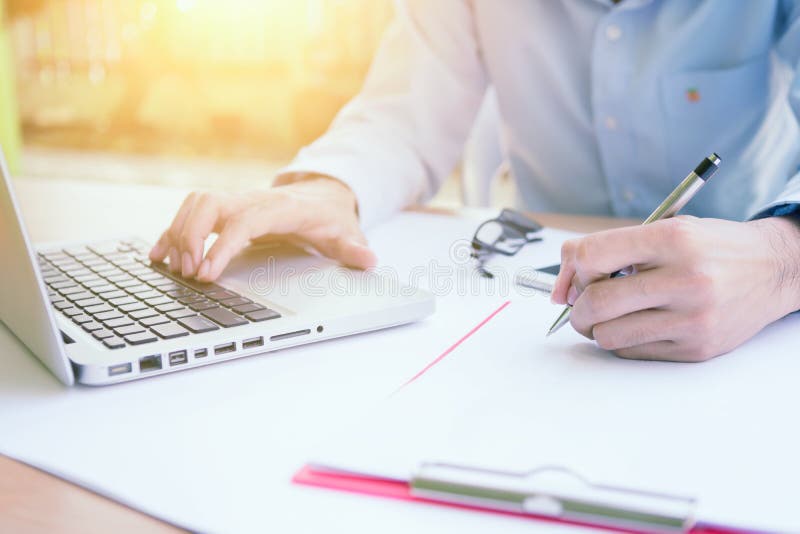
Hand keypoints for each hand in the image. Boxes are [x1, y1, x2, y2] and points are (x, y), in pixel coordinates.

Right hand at [149, 176, 375, 280]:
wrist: (323, 195)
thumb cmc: (331, 217)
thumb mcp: (347, 234)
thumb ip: (354, 249)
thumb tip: (370, 260)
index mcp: (280, 207)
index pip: (244, 221)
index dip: (222, 245)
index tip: (207, 274)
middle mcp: (252, 199)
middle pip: (209, 204)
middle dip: (191, 236)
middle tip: (189, 273)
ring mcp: (236, 202)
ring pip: (194, 204)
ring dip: (179, 234)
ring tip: (177, 270)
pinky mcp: (225, 210)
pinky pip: (190, 214)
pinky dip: (172, 232)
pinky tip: (158, 255)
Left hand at [550, 216, 799, 361]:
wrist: (773, 269)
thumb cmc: (710, 248)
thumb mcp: (666, 229)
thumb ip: (610, 249)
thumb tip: (560, 287)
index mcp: (673, 239)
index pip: (593, 255)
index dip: (572, 269)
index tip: (575, 276)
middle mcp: (685, 278)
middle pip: (596, 301)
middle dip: (576, 307)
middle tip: (581, 305)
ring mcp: (692, 317)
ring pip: (608, 335)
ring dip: (596, 327)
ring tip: (609, 314)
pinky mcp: (697, 347)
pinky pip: (632, 351)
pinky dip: (622, 340)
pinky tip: (636, 324)